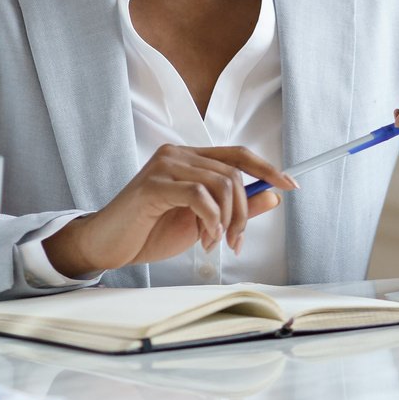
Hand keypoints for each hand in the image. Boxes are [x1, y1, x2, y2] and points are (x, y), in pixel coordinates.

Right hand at [44, 145, 295, 277]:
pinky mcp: (153, 185)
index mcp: (189, 158)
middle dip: (244, 212)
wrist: (107, 245)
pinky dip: (211, 221)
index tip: (291, 183)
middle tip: (236, 242)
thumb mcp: (201, 223)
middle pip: (234, 173)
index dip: (268, 168)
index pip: (238, 155)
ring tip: (214, 242)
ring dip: (227, 221)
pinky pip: (199, 196)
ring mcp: (164, 166)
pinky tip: (203, 239)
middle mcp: (177, 154)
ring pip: (221, 184)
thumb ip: (233, 208)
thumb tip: (273, 196)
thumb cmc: (149, 232)